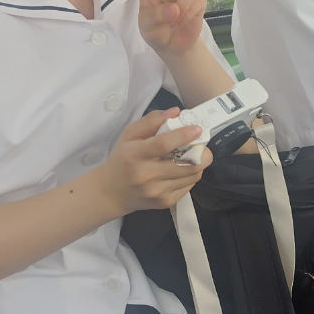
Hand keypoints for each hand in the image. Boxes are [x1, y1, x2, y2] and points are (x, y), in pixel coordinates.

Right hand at [93, 110, 209, 213]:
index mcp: (135, 155)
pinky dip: (190, 175)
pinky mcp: (165, 202)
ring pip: (192, 176)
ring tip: (192, 155)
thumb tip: (176, 112)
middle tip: (201, 144)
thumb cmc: (122, 159)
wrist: (112, 192)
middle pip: (186, 165)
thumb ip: (151, 121)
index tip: (197, 129)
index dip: (183, 136)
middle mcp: (146, 175)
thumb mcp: (129, 135)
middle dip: (201, 152)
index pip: (163, 144)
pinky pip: (189, 186)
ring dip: (198, 163)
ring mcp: (157, 192)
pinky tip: (181, 170)